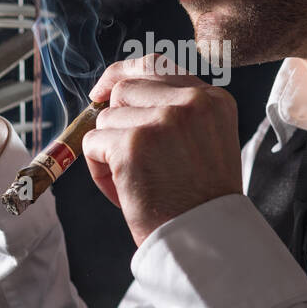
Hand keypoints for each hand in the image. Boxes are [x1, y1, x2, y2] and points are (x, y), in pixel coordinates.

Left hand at [82, 53, 241, 247]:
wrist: (207, 241)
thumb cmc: (201, 202)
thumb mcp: (206, 143)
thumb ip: (177, 113)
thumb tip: (117, 92)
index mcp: (213, 100)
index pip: (156, 66)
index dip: (123, 75)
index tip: (103, 90)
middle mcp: (191, 102)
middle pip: (125, 88)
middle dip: (114, 118)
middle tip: (122, 153)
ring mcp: (163, 121)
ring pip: (107, 117)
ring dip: (108, 149)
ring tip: (132, 181)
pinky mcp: (133, 144)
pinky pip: (93, 143)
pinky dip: (99, 169)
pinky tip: (123, 190)